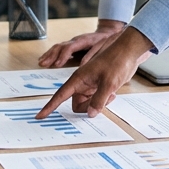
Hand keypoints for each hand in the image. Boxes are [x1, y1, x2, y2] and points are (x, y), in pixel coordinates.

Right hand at [36, 27, 154, 118]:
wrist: (128, 52)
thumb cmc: (117, 61)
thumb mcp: (109, 83)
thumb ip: (99, 100)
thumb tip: (90, 114)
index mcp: (78, 79)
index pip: (60, 95)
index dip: (49, 106)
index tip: (39, 116)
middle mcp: (82, 83)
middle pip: (77, 104)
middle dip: (89, 107)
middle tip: (105, 98)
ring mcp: (90, 85)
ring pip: (87, 104)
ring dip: (98, 104)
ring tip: (111, 93)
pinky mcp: (98, 87)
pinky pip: (95, 101)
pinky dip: (102, 101)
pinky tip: (112, 93)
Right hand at [38, 19, 127, 66]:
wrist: (107, 33)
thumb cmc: (104, 41)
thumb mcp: (101, 48)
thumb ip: (92, 55)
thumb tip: (83, 65)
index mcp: (83, 41)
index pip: (70, 48)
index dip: (63, 56)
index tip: (57, 64)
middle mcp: (75, 41)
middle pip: (60, 47)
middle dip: (51, 56)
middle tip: (44, 64)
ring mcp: (72, 42)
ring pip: (57, 47)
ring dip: (48, 55)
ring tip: (41, 63)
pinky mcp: (70, 45)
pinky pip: (58, 49)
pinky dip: (50, 54)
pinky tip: (44, 60)